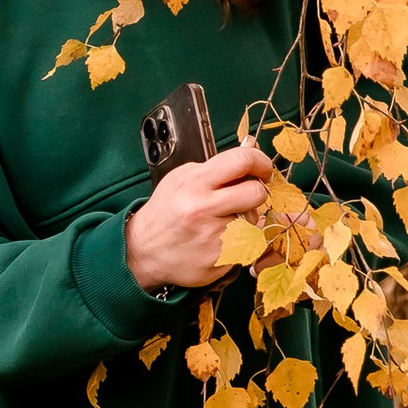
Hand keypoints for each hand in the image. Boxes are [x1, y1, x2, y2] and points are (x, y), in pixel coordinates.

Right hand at [124, 140, 274, 291]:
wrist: (145, 250)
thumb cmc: (165, 212)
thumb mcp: (182, 179)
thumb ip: (216, 167)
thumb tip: (249, 148)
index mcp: (195, 184)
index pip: (241, 161)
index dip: (260, 161)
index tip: (262, 167)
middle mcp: (205, 209)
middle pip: (256, 192)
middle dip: (256, 192)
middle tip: (246, 195)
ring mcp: (215, 236)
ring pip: (254, 220)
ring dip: (245, 218)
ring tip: (220, 221)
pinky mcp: (222, 258)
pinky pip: (247, 242)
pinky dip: (238, 239)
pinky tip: (217, 239)